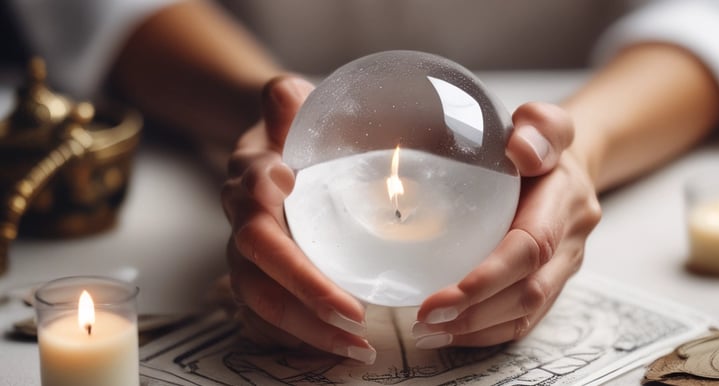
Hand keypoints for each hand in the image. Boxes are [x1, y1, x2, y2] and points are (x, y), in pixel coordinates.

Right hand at [221, 76, 375, 363]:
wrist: (265, 156)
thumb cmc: (287, 135)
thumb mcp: (286, 107)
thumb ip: (283, 100)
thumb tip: (284, 93)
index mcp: (251, 178)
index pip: (252, 194)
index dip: (268, 201)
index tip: (299, 213)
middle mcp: (243, 222)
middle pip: (258, 264)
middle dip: (304, 293)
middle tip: (354, 317)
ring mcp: (246, 258)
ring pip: (260, 301)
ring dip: (306, 329)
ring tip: (356, 348)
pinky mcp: (257, 280)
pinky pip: (263, 319)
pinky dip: (294, 340)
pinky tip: (332, 352)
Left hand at [412, 102, 601, 347]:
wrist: (570, 167)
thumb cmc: (543, 144)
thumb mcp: (545, 123)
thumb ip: (540, 128)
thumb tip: (521, 150)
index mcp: (565, 200)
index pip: (531, 248)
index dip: (489, 278)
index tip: (444, 296)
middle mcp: (570, 241)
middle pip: (528, 291)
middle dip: (476, 313)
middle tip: (426, 319)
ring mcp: (565, 267)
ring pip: (528, 312)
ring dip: (478, 329)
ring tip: (430, 331)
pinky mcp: (553, 283)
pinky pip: (527, 318)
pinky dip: (488, 332)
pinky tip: (452, 333)